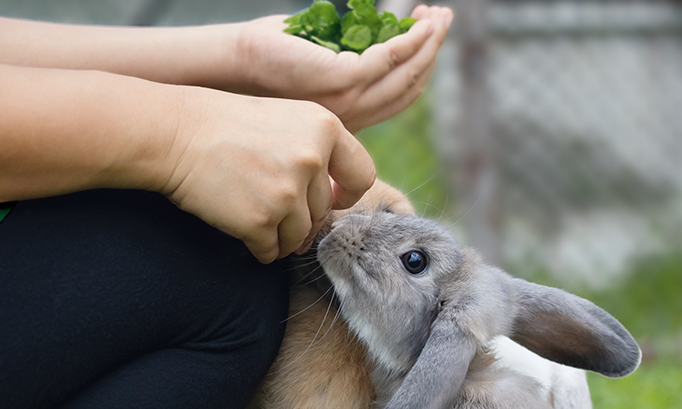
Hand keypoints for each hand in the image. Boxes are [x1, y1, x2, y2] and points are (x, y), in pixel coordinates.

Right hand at [160, 88, 374, 263]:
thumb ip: (317, 149)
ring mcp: (287, 193)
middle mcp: (312, 159)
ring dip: (281, 236)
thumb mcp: (284, 119)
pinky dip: (258, 248)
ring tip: (256, 218)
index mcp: (324, 127)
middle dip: (302, 216)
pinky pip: (271, 250)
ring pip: (300, 235)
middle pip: (323, 210)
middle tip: (272, 207)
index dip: (348, 192)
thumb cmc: (224, 125)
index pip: (361, 174)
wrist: (172, 134)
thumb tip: (338, 198)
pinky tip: (240, 228)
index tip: (334, 199)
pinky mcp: (261, 221)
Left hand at [230, 5, 452, 130]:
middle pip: (410, 86)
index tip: (432, 34)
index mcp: (351, 119)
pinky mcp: (341, 80)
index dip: (423, 65)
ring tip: (438, 16)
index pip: (400, 97)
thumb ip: (350, 61)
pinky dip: (410, 40)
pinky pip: (388, 58)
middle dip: (433, 51)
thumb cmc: (272, 58)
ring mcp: (349, 102)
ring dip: (428, 43)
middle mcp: (353, 117)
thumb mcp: (321, 62)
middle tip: (444, 20)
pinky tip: (419, 24)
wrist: (237, 62)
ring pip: (406, 74)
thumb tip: (378, 39)